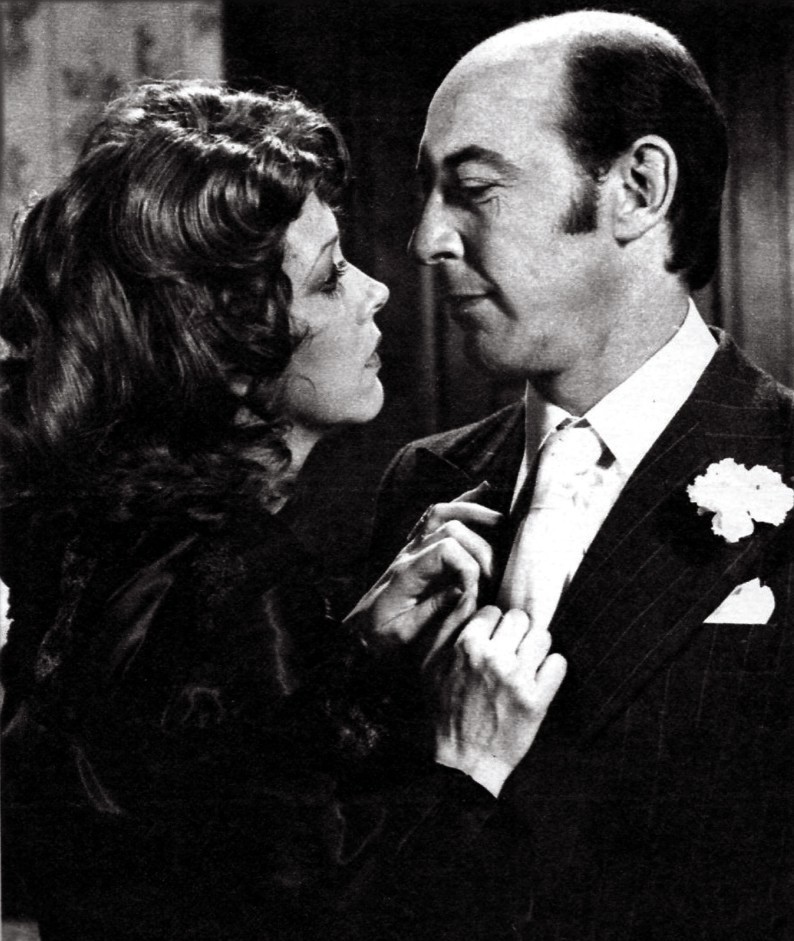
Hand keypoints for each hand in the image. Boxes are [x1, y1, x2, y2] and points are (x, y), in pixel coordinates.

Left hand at [346, 484, 502, 652]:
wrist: (357, 634)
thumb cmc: (379, 637)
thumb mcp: (404, 633)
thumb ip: (434, 610)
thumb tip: (466, 590)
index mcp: (407, 573)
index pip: (447, 550)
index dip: (470, 566)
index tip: (477, 591)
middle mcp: (409, 552)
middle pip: (451, 527)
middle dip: (482, 545)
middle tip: (497, 572)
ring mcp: (411, 546)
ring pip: (442, 511)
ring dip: (474, 511)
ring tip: (503, 521)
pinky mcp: (414, 547)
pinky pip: (435, 514)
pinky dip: (460, 501)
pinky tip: (482, 491)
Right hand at [429, 606, 566, 796]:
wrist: (464, 760)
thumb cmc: (444, 709)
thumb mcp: (430, 665)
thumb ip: (447, 627)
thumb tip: (467, 594)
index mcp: (465, 646)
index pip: (494, 611)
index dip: (493, 625)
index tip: (492, 640)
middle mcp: (493, 658)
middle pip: (520, 618)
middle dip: (516, 632)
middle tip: (510, 649)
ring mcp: (517, 679)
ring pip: (542, 637)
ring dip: (535, 648)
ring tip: (525, 663)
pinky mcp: (537, 700)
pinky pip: (558, 663)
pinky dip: (551, 669)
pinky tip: (538, 678)